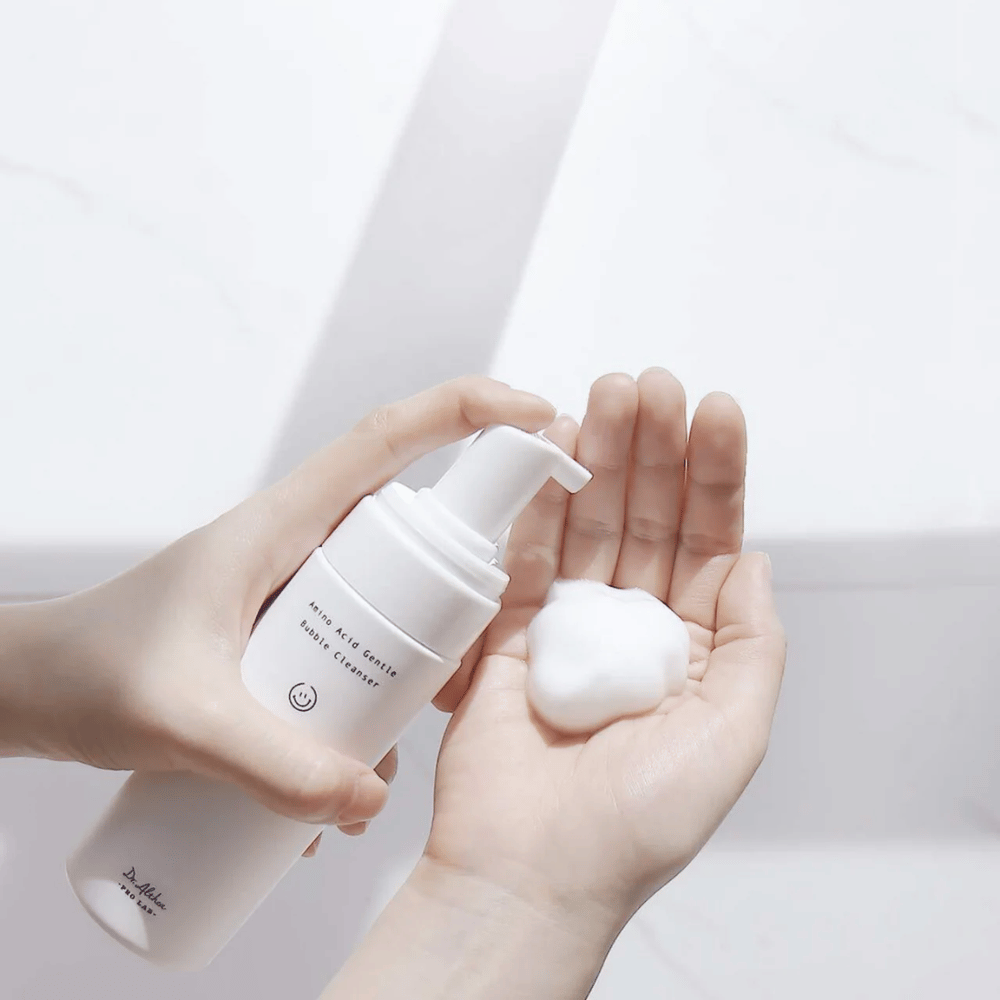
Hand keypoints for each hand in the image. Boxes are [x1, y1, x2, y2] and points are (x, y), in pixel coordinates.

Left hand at [0, 377, 555, 841]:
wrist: (29, 691)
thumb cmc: (84, 670)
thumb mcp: (181, 720)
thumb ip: (273, 766)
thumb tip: (367, 799)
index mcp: (283, 522)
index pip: (391, 438)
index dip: (471, 412)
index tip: (540, 419)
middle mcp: (301, 546)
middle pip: (414, 533)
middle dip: (454, 591)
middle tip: (449, 670)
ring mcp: (300, 594)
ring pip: (390, 607)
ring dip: (405, 672)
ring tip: (370, 748)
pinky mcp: (291, 639)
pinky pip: (357, 657)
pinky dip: (365, 710)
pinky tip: (341, 775)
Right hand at [426, 369, 785, 925]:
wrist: (532, 869)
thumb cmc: (634, 823)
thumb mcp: (733, 734)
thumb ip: (753, 643)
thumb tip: (753, 562)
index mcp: (692, 649)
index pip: (710, 540)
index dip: (715, 474)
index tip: (715, 411)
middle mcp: (633, 627)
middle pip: (649, 516)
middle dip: (653, 447)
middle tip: (649, 383)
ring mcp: (570, 624)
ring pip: (590, 522)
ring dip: (600, 457)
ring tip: (607, 394)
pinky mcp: (510, 631)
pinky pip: (528, 554)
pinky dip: (539, 501)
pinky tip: (554, 450)